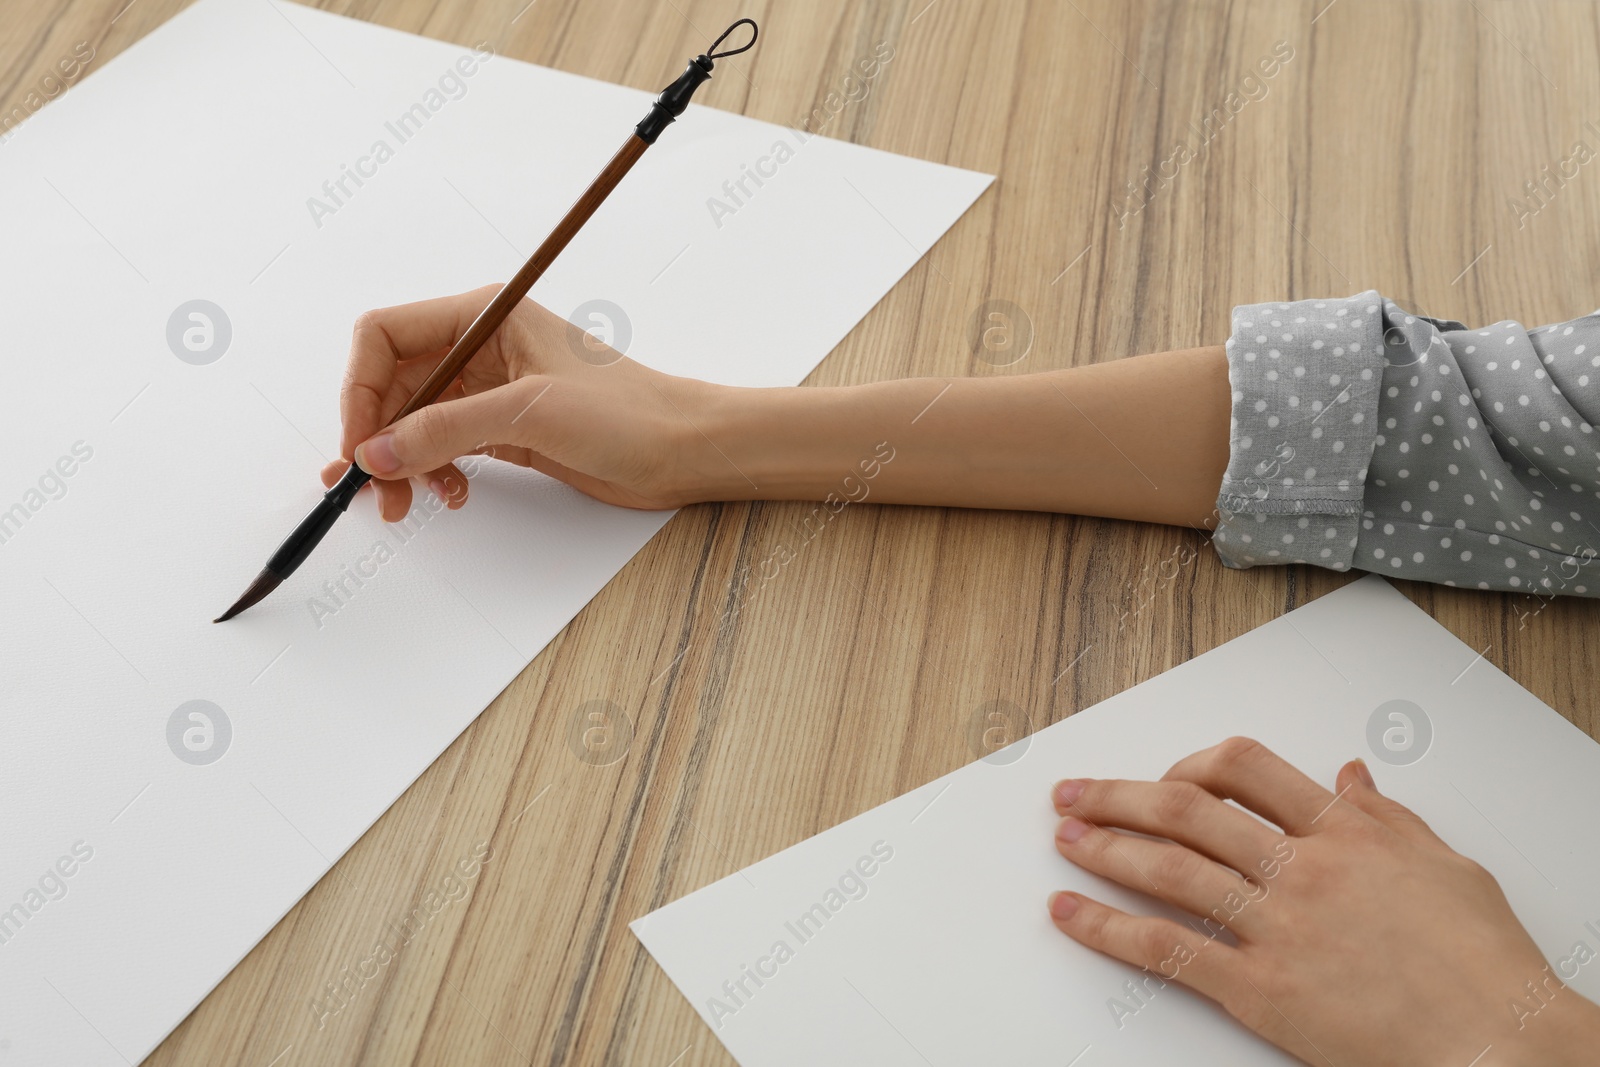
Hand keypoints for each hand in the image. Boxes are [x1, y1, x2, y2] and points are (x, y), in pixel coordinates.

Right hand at [320, 286, 725, 518]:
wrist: (682, 449)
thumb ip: (447, 429)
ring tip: (408, 503)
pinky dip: (433, 472)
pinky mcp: (503, 429)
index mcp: (484, 316)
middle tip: (376, 487)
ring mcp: (490, 390)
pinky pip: (442, 447)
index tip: (358, 442)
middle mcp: (479, 348)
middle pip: (392, 384)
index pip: (385, 336)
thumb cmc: (629, 412)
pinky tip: (451, 494)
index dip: (360, 387)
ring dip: (401, 462)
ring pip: (413, 421)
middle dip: (376, 435)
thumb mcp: (530, 412)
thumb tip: (376, 451)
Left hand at [1046, 737, 1599, 1065]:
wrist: (1504, 1045)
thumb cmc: (1486, 965)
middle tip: (1075, 792)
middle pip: (1188, 810)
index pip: (1245, 769)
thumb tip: (1351, 773)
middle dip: (1120, 795)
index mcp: (1346, 832)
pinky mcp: (1261, 990)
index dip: (1191, 764)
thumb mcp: (1445, 866)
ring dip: (1104, 848)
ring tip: (1064, 836)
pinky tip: (1071, 912)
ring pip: (1170, 870)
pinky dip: (1108, 929)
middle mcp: (1303, 869)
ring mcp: (1278, 928)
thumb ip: (1387, 814)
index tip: (1164, 774)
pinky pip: (1169, 951)